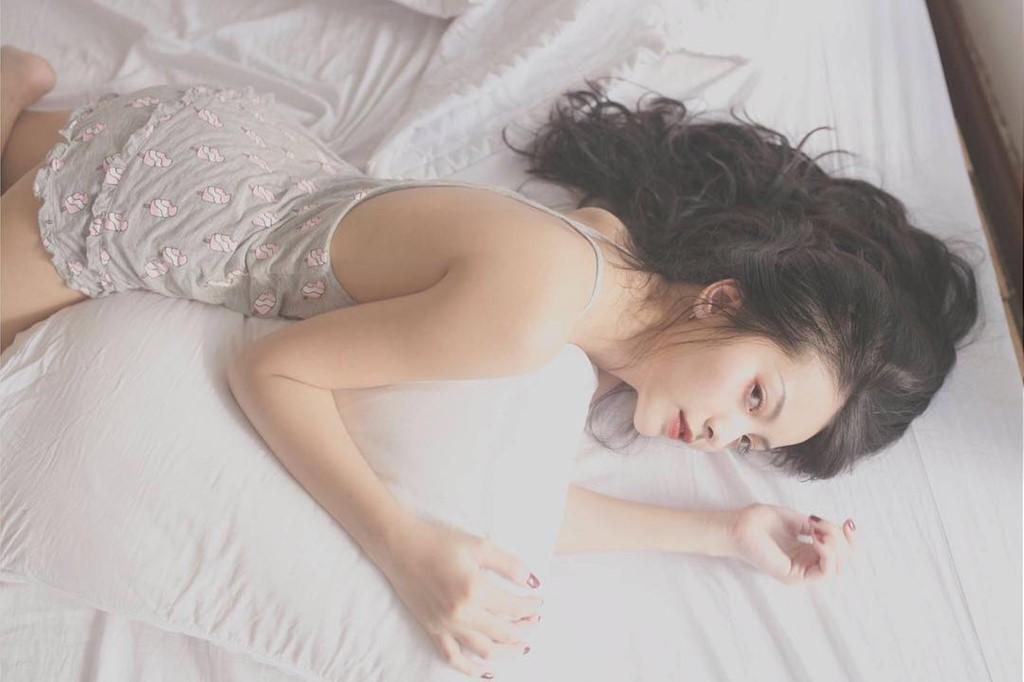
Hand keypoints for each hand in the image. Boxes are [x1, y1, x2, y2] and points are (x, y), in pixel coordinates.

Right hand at [378, 516, 542, 676]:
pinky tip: (486, 671)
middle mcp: (461, 613)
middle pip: (503, 632)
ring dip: (507, 651)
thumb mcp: (479, 546)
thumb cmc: (439, 541)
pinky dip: (471, 668)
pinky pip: (454, 657)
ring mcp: (445, 625)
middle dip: (525, 628)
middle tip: (534, 621)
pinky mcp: (432, 630)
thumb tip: (533, 582)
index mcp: (475, 589)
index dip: (531, 607)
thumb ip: (510, 565)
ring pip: (484, 650)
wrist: (400, 546)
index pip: (514, 608)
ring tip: (521, 646)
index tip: (539, 602)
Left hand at [727, 503, 857, 584]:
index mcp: (808, 552)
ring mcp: (800, 573)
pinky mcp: (793, 576)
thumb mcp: (795, 519)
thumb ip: (815, 526)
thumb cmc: (758, 522)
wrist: (735, 526)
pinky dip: (827, 554)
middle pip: (844, 562)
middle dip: (844, 541)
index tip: (849, 522)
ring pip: (837, 569)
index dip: (851, 539)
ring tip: (818, 531)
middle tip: (824, 524)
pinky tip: (816, 538)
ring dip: (836, 546)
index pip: (842, 554)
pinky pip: (824, 572)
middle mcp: (807, 565)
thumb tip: (834, 528)